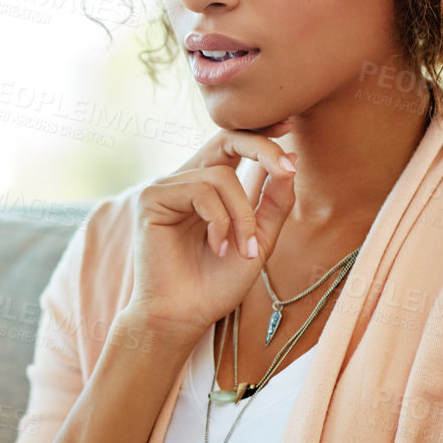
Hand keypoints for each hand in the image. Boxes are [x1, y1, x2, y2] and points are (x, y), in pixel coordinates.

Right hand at [124, 128, 297, 337]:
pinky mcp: (151, 199)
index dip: (260, 133)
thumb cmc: (216, 285)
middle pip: (225, 139)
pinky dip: (220, 221)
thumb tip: (291, 160)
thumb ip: (274, 203)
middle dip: (260, 147)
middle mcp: (186, 181)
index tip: (289, 126)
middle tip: (286, 168)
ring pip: (221, 177)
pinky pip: (200, 192)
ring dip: (242, 216)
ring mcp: (166, 188)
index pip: (233, 145)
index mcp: (209, 188)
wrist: (184, 316)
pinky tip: (217, 247)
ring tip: (241, 249)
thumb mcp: (259, 240)